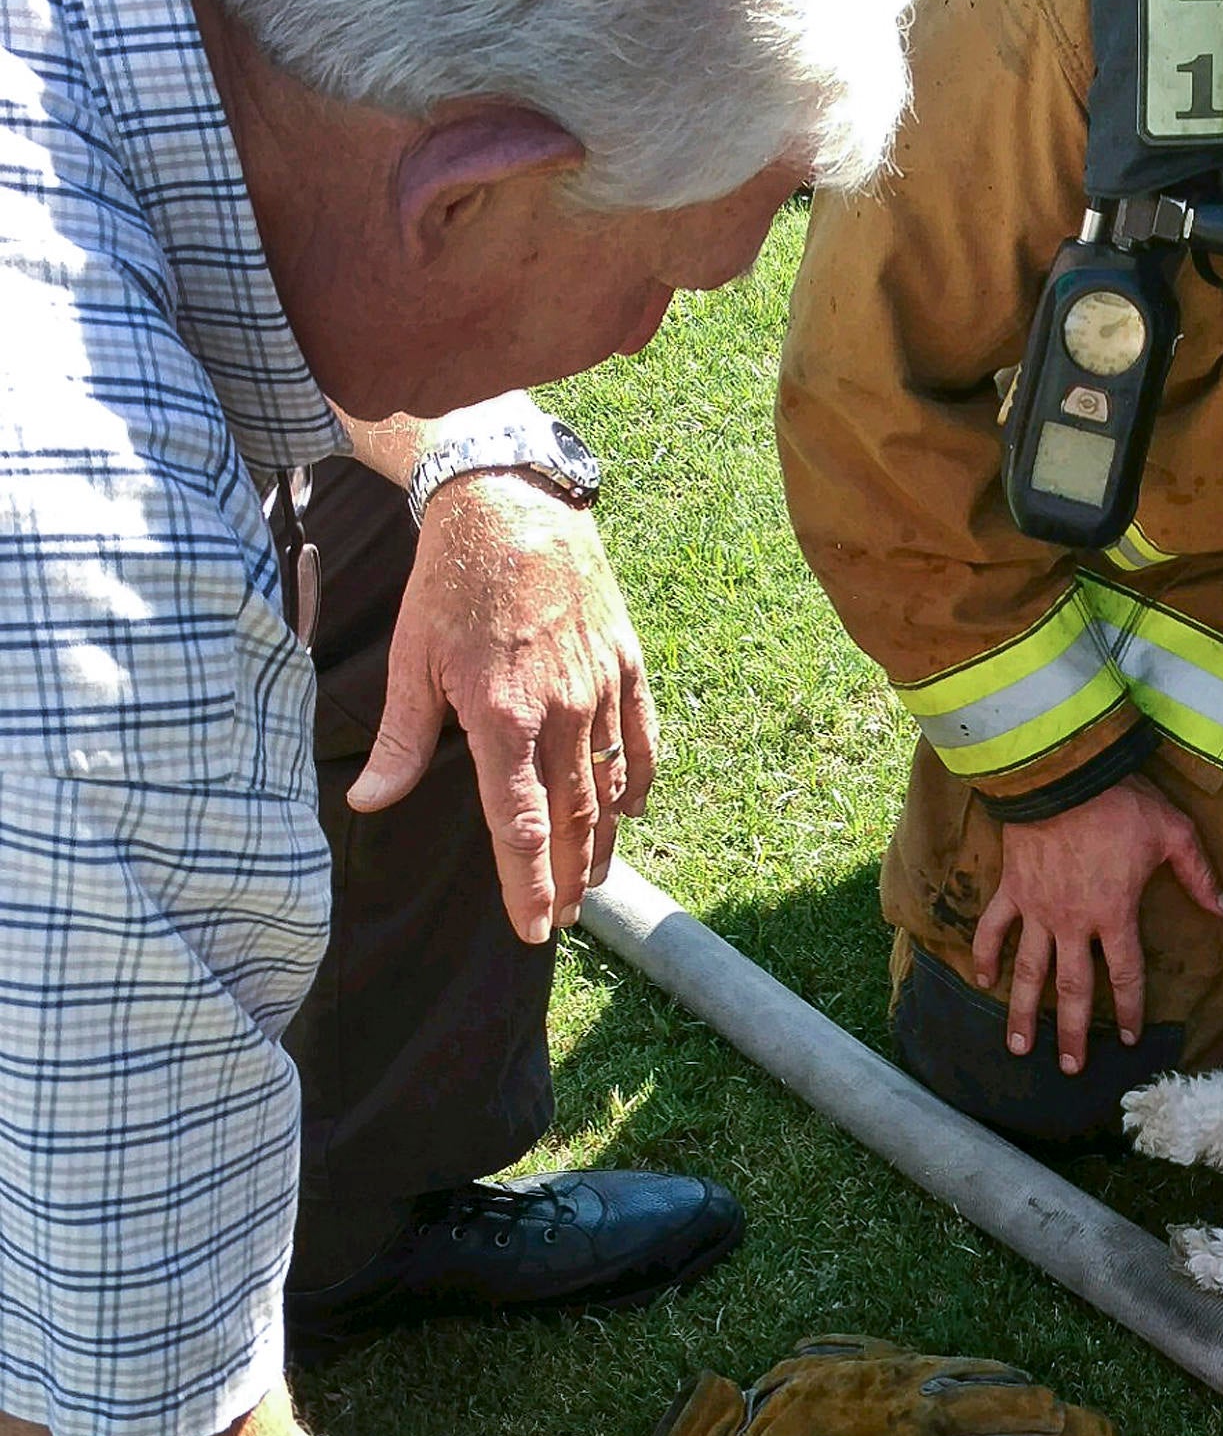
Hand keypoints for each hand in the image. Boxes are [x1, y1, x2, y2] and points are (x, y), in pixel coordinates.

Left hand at [349, 470, 655, 942]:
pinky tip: (632, 809)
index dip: (526, 883)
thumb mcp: (411, 660)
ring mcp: (601, 690)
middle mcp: (561, 713)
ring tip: (594, 883)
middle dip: (568, 878)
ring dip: (604, 842)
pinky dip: (638, 780)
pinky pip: (641, 738)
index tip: (531, 929)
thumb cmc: (451, 582)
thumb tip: (368, 801)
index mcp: (503, 718)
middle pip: (573, 819)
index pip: (520, 824)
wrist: (512, 506)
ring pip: (610, 787)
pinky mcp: (626, 664)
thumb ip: (402, 741)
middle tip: (561, 918)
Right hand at [975, 773, 1222, 1072]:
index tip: (1128, 1038)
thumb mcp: (1174, 833)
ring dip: (1024, 1012)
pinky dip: (985, 954)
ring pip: (1029, 971)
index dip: (1128, 1009)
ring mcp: (1037, 909)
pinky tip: (982, 981)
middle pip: (1072, 989)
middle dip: (1072, 1033)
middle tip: (1070, 1069)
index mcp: (1114, 914)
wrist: (1063, 774)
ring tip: (1020, 1047)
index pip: (1123, 975)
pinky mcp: (1012, 889)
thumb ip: (1199, 875)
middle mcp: (1073, 922)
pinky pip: (993, 929)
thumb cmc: (1121, 802)